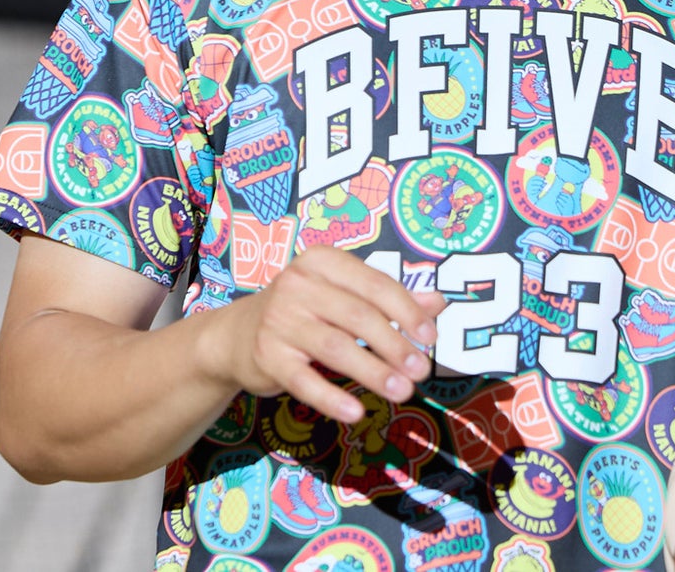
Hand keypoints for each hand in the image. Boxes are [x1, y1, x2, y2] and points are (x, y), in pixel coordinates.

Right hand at [202, 244, 445, 424]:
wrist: (235, 336)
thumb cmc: (302, 311)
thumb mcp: (342, 295)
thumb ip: (389, 299)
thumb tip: (439, 303)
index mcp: (322, 262)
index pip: (374, 284)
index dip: (407, 311)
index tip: (431, 338)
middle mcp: (297, 285)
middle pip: (358, 316)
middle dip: (394, 346)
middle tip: (421, 371)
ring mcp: (278, 321)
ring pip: (335, 348)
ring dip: (373, 372)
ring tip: (402, 392)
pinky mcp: (266, 356)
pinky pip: (304, 380)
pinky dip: (331, 397)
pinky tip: (356, 411)